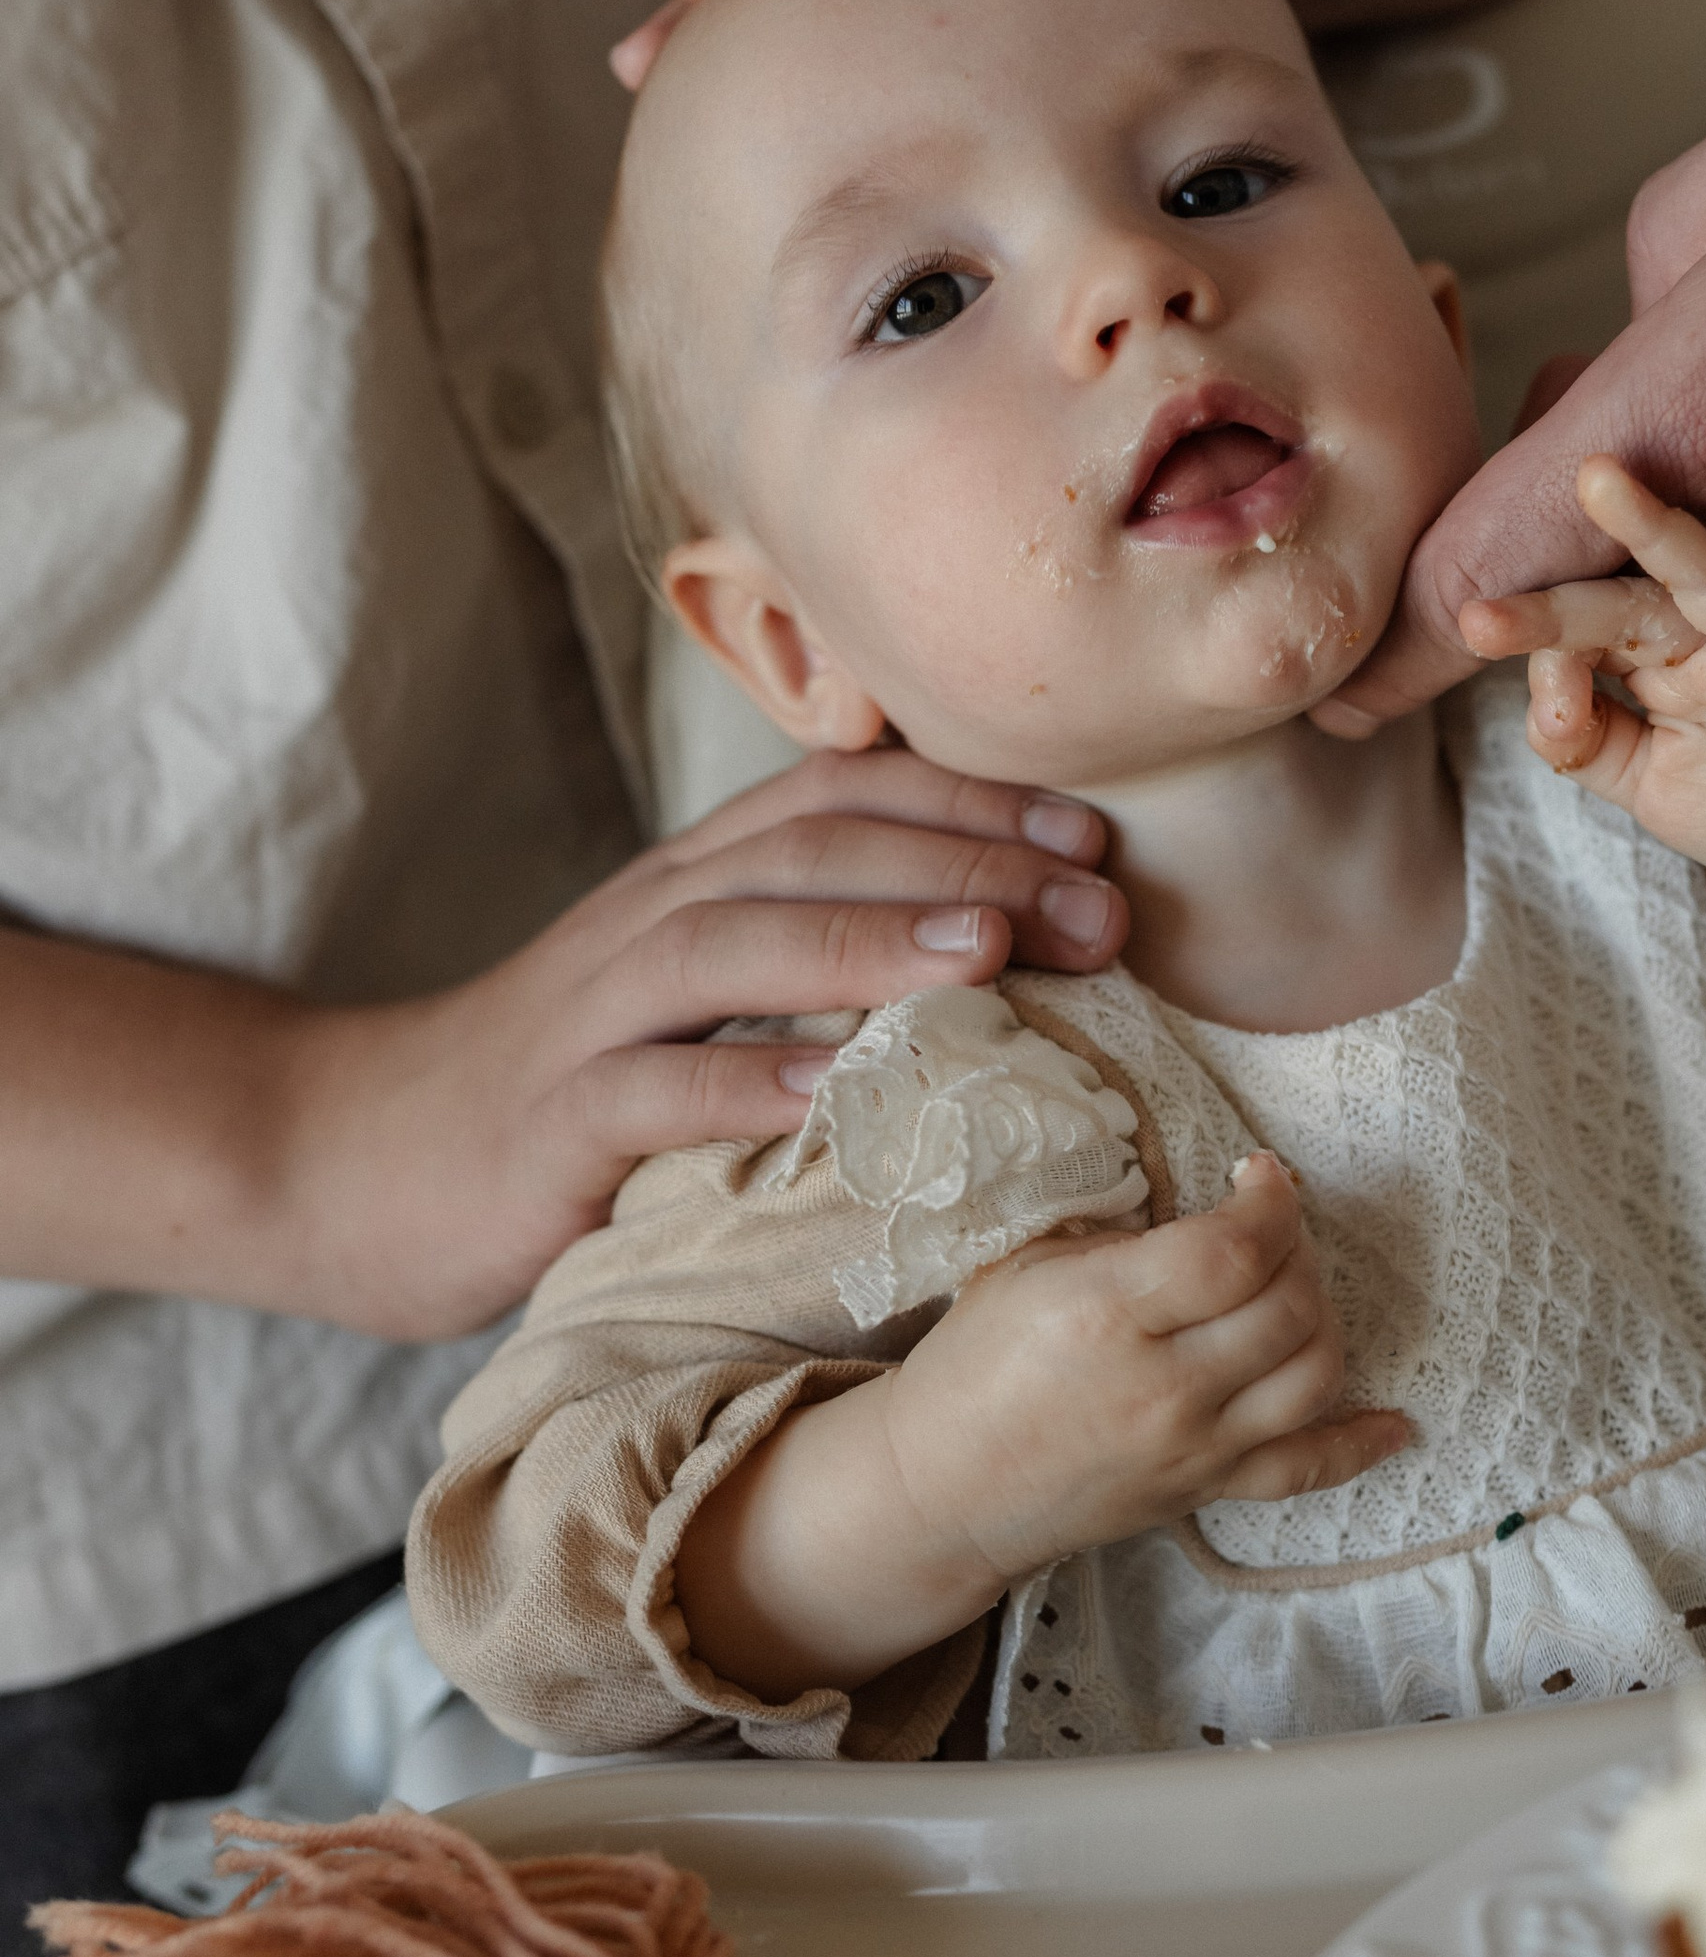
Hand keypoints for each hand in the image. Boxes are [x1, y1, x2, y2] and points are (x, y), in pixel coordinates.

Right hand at [0, 751, 1137, 1341]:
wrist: (356, 1158)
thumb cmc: (565, 1089)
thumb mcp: (695, 998)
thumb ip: (813, 957)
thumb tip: (1004, 949)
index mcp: (697, 882)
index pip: (845, 798)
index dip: (973, 802)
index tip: (1095, 833)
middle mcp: (651, 921)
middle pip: (814, 852)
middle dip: (967, 863)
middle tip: (1100, 903)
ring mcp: (595, 1016)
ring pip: (735, 942)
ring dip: (868, 940)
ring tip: (986, 952)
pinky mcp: (552, 1121)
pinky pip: (648, 1089)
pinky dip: (737, 1082)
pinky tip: (828, 1091)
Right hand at [890, 1154, 1408, 1573]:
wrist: (939, 1486)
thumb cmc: (975, 1363)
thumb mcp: (1026, 1266)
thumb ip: (1119, 1234)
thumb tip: (1204, 1210)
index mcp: (1107, 1311)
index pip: (1233, 1248)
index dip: (1270, 1199)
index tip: (1261, 1174)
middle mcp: (1162, 1384)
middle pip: (1288, 1306)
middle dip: (1299, 1249)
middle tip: (1271, 1229)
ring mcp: (1191, 1446)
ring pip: (1314, 1377)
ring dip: (1325, 1318)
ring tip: (1293, 1289)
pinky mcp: (1204, 1491)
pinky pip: (1306, 1470)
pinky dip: (1360, 1444)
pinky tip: (1396, 1422)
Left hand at [1465, 457, 1705, 919]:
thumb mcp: (1642, 781)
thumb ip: (1582, 739)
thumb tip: (1545, 695)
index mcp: (1659, 650)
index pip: (1583, 628)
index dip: (1535, 634)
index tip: (1476, 629)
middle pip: (1628, 595)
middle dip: (1562, 571)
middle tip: (1513, 503)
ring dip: (1659, 532)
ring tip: (1602, 477)